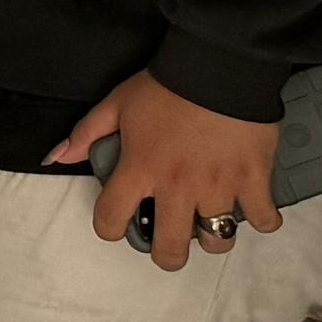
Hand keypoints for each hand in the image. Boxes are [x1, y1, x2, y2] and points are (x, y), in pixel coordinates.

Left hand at [56, 71, 278, 271]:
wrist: (220, 66)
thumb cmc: (168, 85)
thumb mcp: (117, 103)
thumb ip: (86, 133)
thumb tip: (57, 157)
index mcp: (140, 169)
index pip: (111, 218)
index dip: (108, 228)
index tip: (116, 223)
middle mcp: (178, 186)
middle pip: (170, 248)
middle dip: (166, 256)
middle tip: (169, 246)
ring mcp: (219, 186)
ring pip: (218, 239)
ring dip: (214, 238)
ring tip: (211, 225)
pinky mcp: (255, 178)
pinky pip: (264, 218)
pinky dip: (263, 220)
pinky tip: (254, 211)